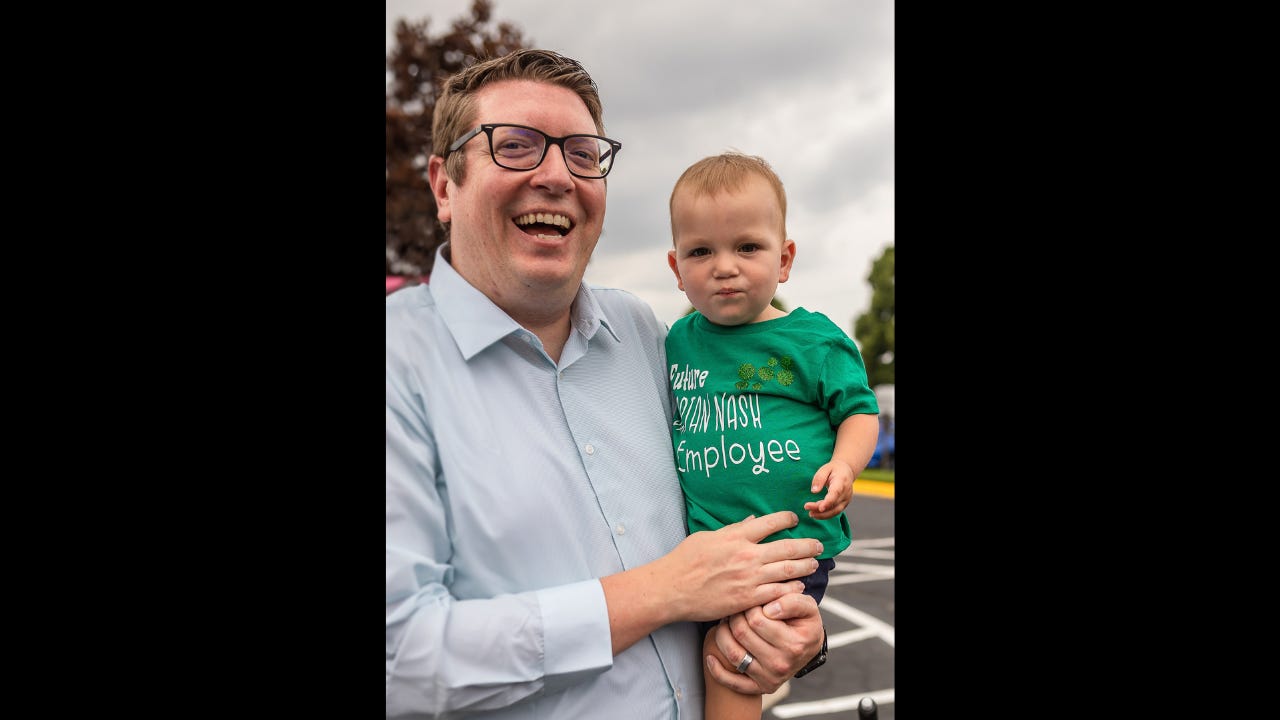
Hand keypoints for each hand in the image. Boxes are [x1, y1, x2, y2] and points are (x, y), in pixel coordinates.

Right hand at [662, 511, 822, 621]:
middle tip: (818, 545)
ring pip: (788, 570)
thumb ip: (733, 529)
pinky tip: (800, 587)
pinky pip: (777, 593)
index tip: (794, 519)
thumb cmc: (685, 560)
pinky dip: (792, 589)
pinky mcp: (747, 599)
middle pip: (788, 547)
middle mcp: (747, 555)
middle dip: (808, 545)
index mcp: (736, 536)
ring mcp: (749, 579)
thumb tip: (753, 521)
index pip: (771, 522)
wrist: (672, 589)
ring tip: (814, 564)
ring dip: (805, 566)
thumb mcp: (707, 537)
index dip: (787, 519)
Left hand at [706, 592, 823, 693]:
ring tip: (726, 623)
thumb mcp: (808, 608)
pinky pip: (733, 683)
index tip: (751, 601)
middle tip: (736, 609)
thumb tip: (770, 608)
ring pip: (734, 654)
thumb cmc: (804, 623)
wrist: (807, 649)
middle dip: (735, 616)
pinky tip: (710, 657)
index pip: (758, 620)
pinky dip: (717, 671)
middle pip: (742, 634)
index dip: (750, 605)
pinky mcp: (759, 687)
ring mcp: (769, 678)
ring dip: (722, 635)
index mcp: (794, 645)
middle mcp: (781, 665)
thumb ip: (793, 601)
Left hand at [803, 460, 853, 518]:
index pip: (835, 493)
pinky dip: (826, 514)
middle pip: (834, 504)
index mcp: (841, 481)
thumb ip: (819, 478)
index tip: (820, 508)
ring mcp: (846, 499)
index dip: (828, 502)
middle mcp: (846, 492)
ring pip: (835, 511)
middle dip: (820, 509)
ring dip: (823, 515)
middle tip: (807, 507)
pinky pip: (835, 511)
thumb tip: (814, 491)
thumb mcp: (825, 469)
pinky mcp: (844, 504)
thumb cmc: (834, 469)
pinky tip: (816, 512)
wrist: (846, 471)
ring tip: (811, 513)